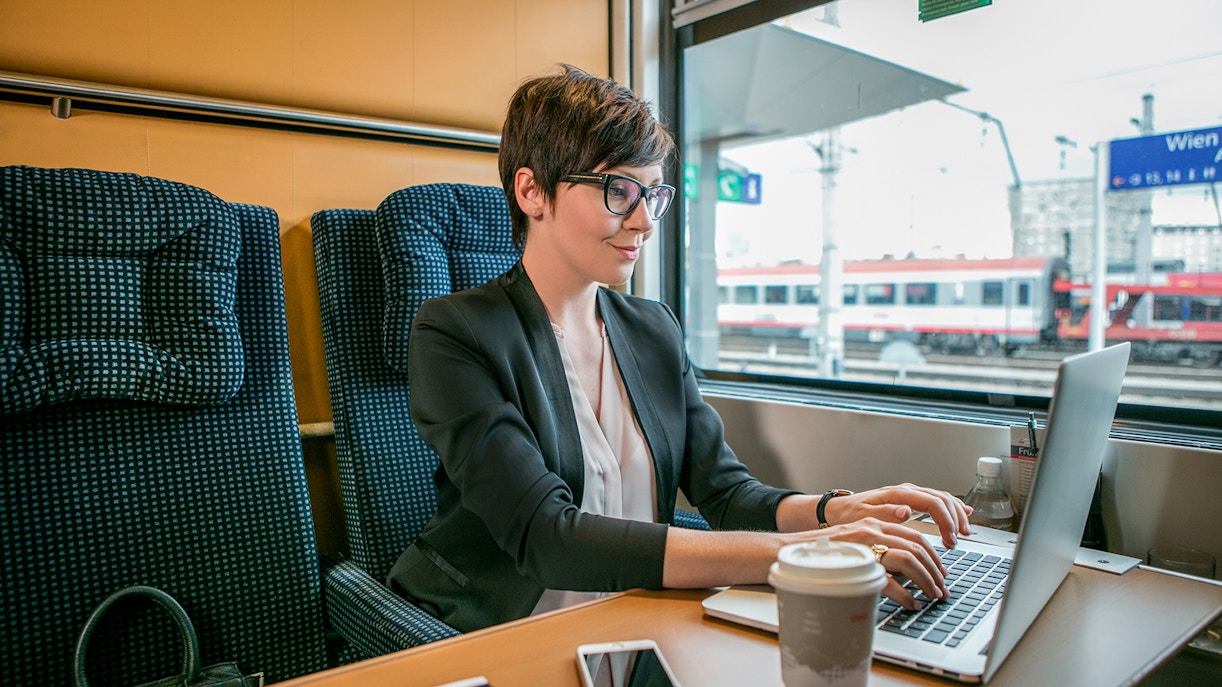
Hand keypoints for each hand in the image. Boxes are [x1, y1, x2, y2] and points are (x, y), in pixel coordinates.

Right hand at [813, 518, 948, 609]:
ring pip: (908, 559)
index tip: (941, 572)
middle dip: (935, 570)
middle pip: (916, 546)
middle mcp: (872, 528)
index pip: (914, 534)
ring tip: (932, 596)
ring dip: (926, 580)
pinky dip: (904, 594)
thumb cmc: (823, 551)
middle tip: (941, 589)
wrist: (789, 550)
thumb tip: (907, 568)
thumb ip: (879, 547)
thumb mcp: (856, 541)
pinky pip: (888, 579)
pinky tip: (910, 603)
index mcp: (874, 522)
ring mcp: (863, 543)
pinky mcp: (854, 561)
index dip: (933, 555)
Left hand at [823, 483, 972, 548]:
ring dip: (956, 514)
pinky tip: (963, 514)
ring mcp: (910, 495)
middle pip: (942, 499)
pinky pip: (937, 501)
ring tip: (964, 533)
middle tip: (958, 540)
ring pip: (942, 498)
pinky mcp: (911, 501)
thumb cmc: (850, 515)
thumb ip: (885, 513)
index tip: (950, 539)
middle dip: (955, 519)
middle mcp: (906, 491)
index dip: (945, 520)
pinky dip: (951, 508)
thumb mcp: (863, 517)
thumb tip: (906, 511)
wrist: (839, 510)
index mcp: (898, 494)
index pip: (932, 502)